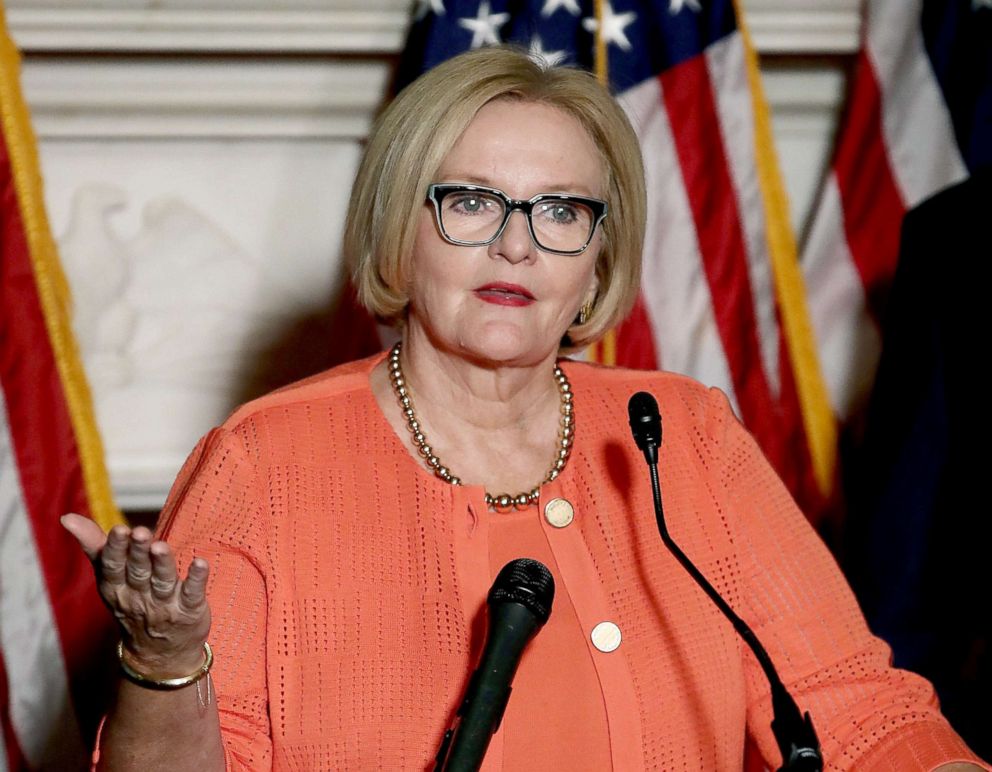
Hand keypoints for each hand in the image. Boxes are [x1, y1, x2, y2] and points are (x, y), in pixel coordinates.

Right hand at [61, 513, 211, 676]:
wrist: (159, 654)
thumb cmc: (133, 602)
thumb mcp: (110, 578)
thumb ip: (95, 546)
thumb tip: (68, 518)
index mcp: (117, 587)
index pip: (113, 567)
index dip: (116, 549)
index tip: (119, 529)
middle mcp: (139, 597)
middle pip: (138, 572)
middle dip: (138, 552)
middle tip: (140, 532)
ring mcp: (165, 606)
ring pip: (163, 582)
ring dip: (163, 563)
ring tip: (161, 546)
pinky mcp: (189, 611)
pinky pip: (193, 594)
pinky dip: (196, 579)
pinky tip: (201, 563)